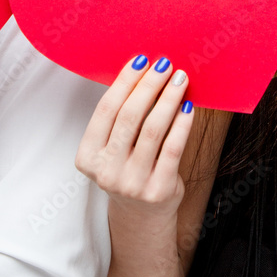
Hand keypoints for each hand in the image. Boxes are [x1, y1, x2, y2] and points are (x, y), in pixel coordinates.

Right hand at [75, 55, 194, 219]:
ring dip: (168, 98)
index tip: (141, 60)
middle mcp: (106, 171)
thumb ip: (122, 118)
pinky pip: (173, 148)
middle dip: (149, 85)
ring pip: (153, 129)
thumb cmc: (128, 168)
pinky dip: (182, 123)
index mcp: (88, 157)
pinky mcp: (158, 190)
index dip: (124, 82)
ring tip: (180, 80)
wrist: (141, 216)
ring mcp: (132, 183)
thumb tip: (144, 71)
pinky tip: (188, 107)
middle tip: (165, 65)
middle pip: (130, 116)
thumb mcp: (114, 148)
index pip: (106, 110)